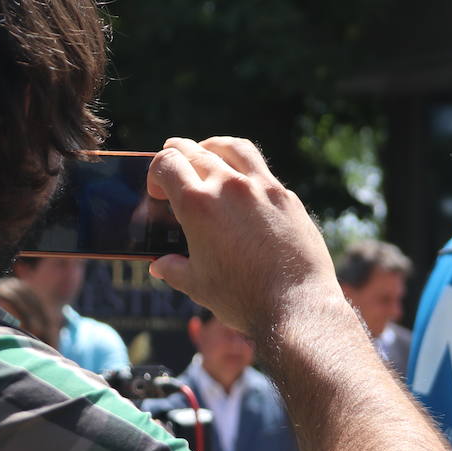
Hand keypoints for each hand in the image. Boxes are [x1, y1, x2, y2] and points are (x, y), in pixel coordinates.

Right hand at [145, 137, 344, 335]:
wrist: (297, 303)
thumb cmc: (243, 297)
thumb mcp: (197, 285)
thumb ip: (174, 268)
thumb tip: (161, 264)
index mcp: (199, 204)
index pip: (167, 164)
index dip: (155, 173)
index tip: (158, 190)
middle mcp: (231, 187)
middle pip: (197, 151)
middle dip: (178, 153)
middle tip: (173, 159)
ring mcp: (264, 188)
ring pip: (235, 148)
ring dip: (215, 147)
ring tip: (208, 153)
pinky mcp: (288, 197)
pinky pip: (263, 171)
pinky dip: (246, 170)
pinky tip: (244, 186)